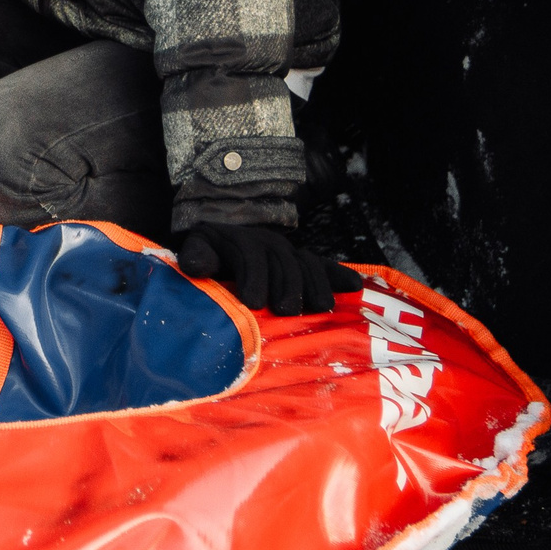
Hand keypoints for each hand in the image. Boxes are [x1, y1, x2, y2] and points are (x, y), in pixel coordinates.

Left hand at [175, 223, 361, 315]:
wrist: (222, 239)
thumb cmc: (208, 255)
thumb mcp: (196, 251)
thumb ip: (196, 256)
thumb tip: (198, 266)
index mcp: (242, 242)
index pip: (251, 256)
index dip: (253, 277)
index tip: (253, 302)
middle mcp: (269, 244)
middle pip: (283, 262)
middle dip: (287, 286)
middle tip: (287, 310)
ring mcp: (289, 253)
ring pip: (306, 264)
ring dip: (315, 285)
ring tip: (320, 307)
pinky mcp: (303, 263)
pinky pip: (324, 266)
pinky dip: (339, 275)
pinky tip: (355, 287)